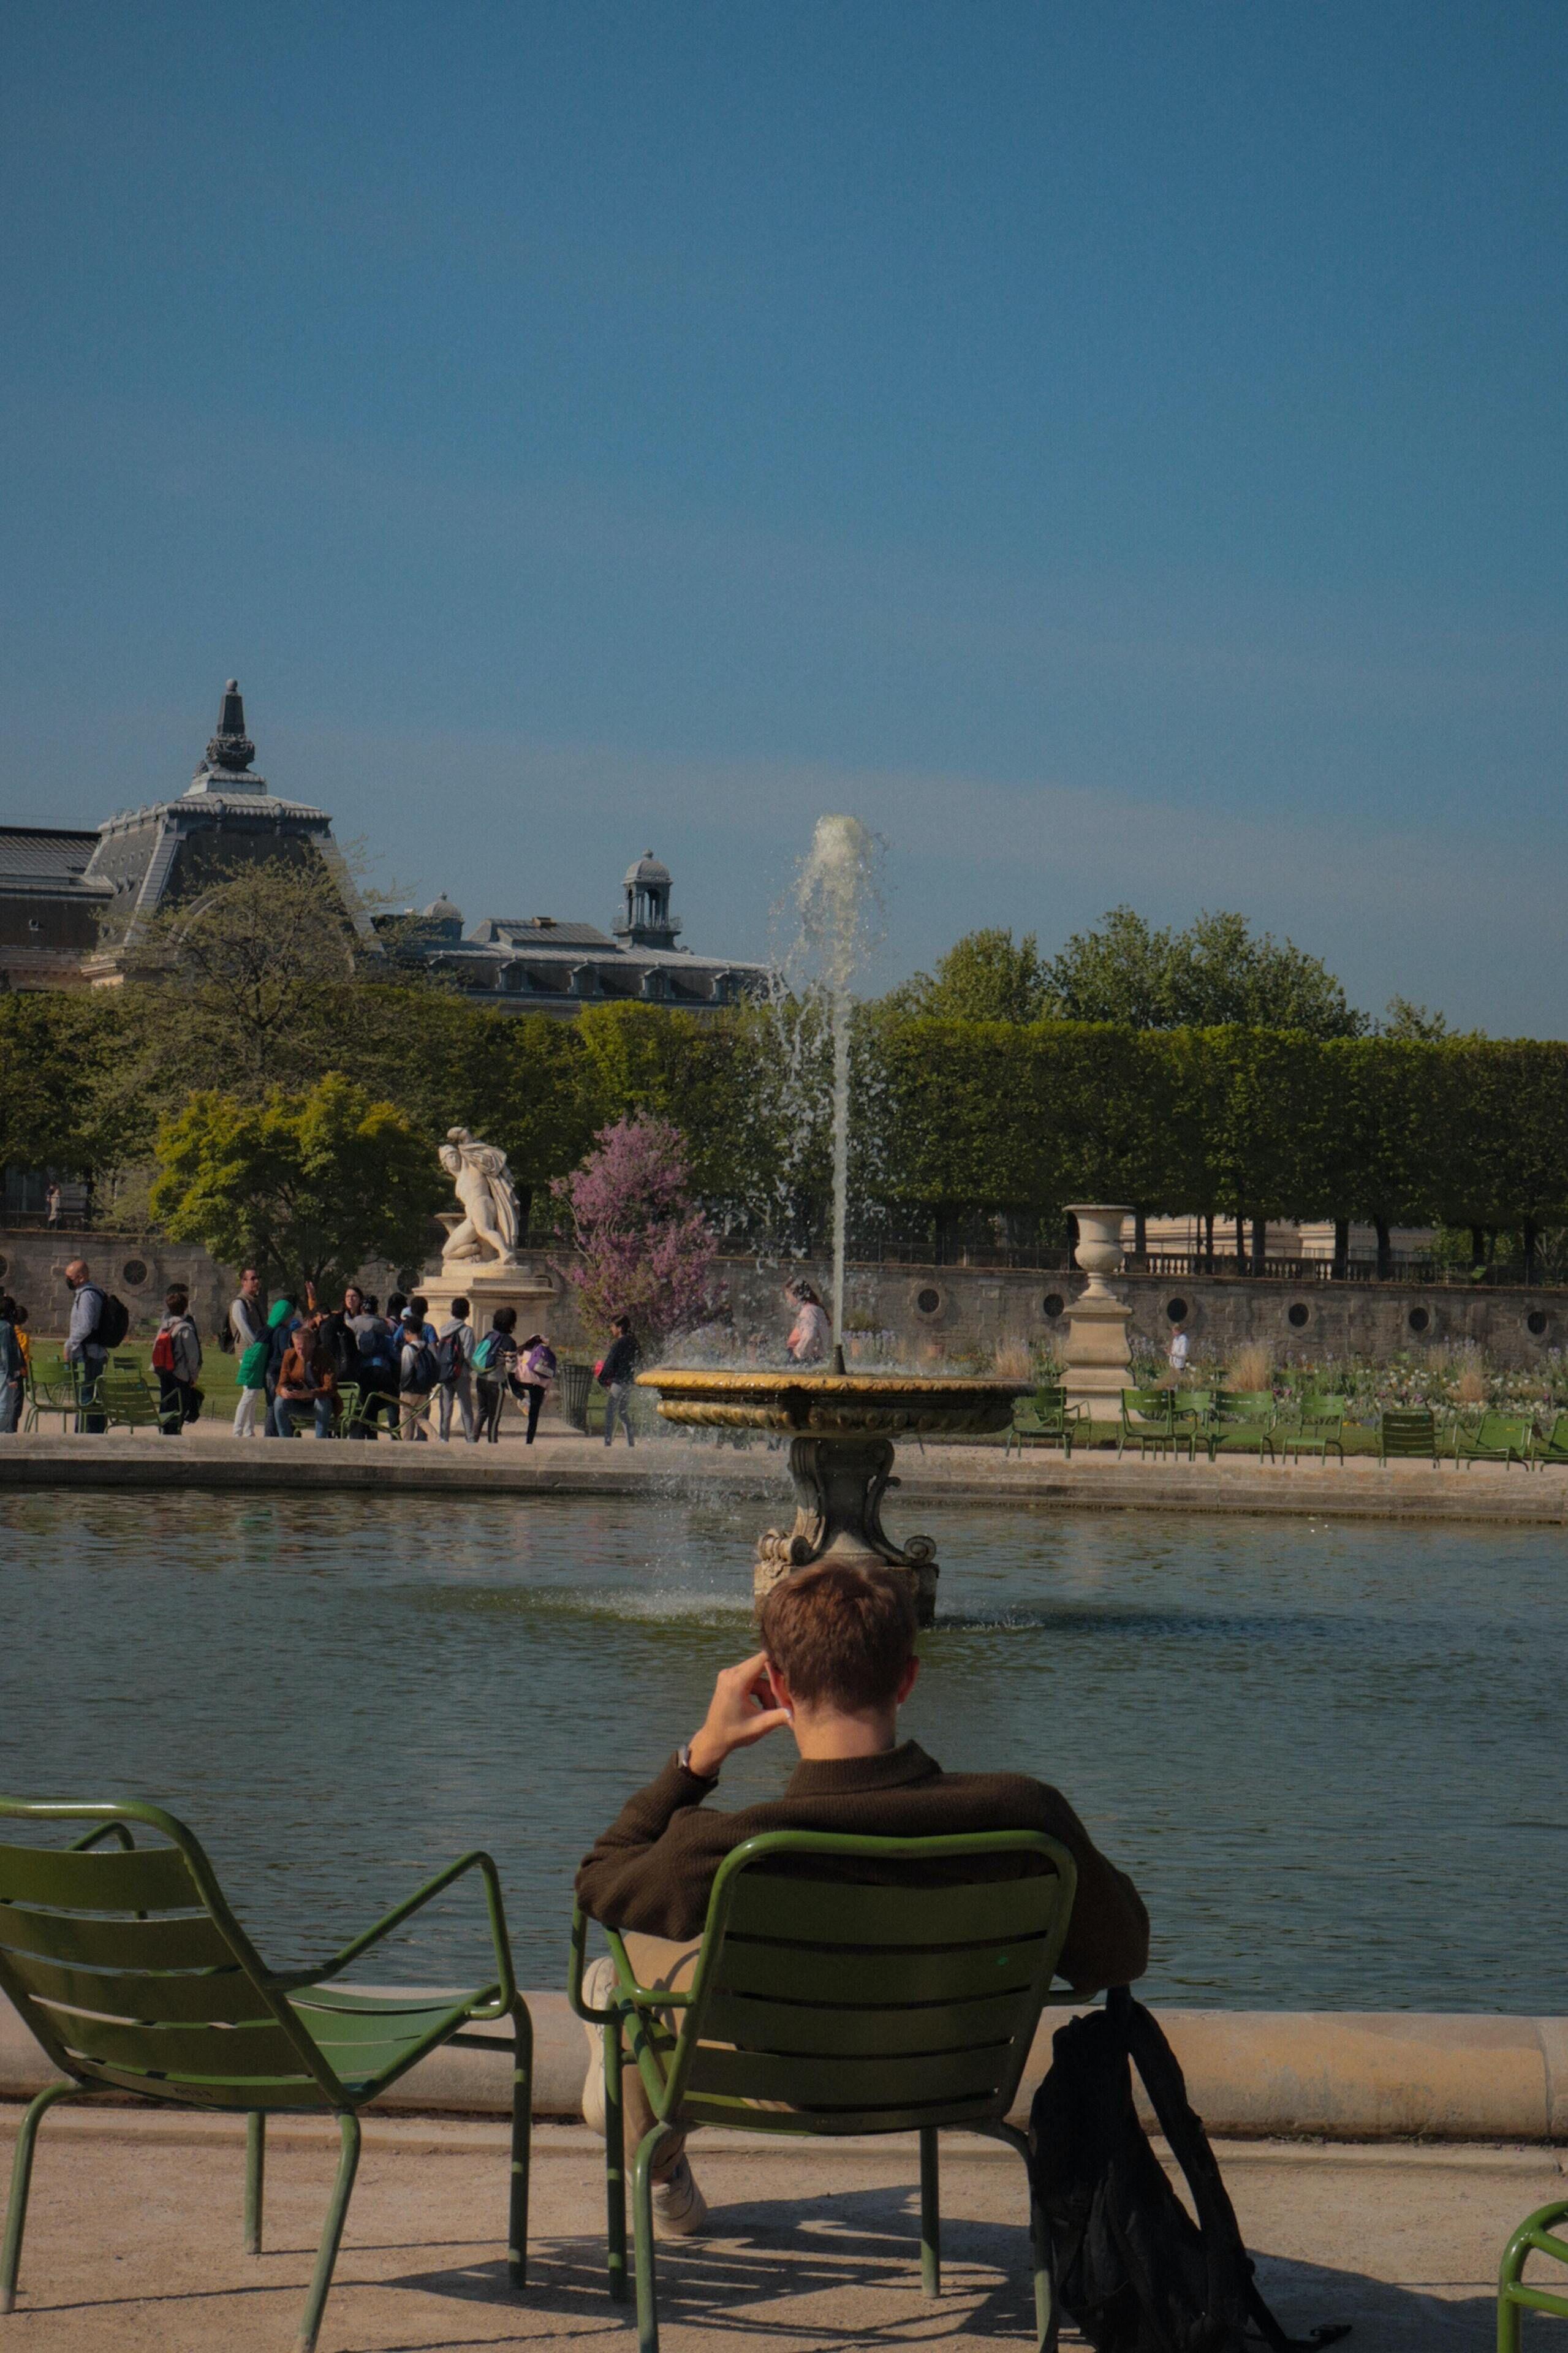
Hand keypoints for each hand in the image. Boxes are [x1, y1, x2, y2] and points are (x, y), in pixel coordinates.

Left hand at [686, 1652, 791, 1778]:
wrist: (714, 1739)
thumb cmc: (736, 1734)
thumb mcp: (760, 1726)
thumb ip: (780, 1716)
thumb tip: (798, 1713)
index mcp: (737, 1681)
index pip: (763, 1658)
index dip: (779, 1660)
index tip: (792, 1667)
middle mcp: (730, 1673)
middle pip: (762, 1666)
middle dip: (774, 1682)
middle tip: (782, 1699)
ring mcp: (728, 1674)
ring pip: (758, 1675)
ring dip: (766, 1690)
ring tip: (767, 1710)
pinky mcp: (729, 1678)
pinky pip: (751, 1678)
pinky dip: (759, 1690)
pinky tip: (761, 1706)